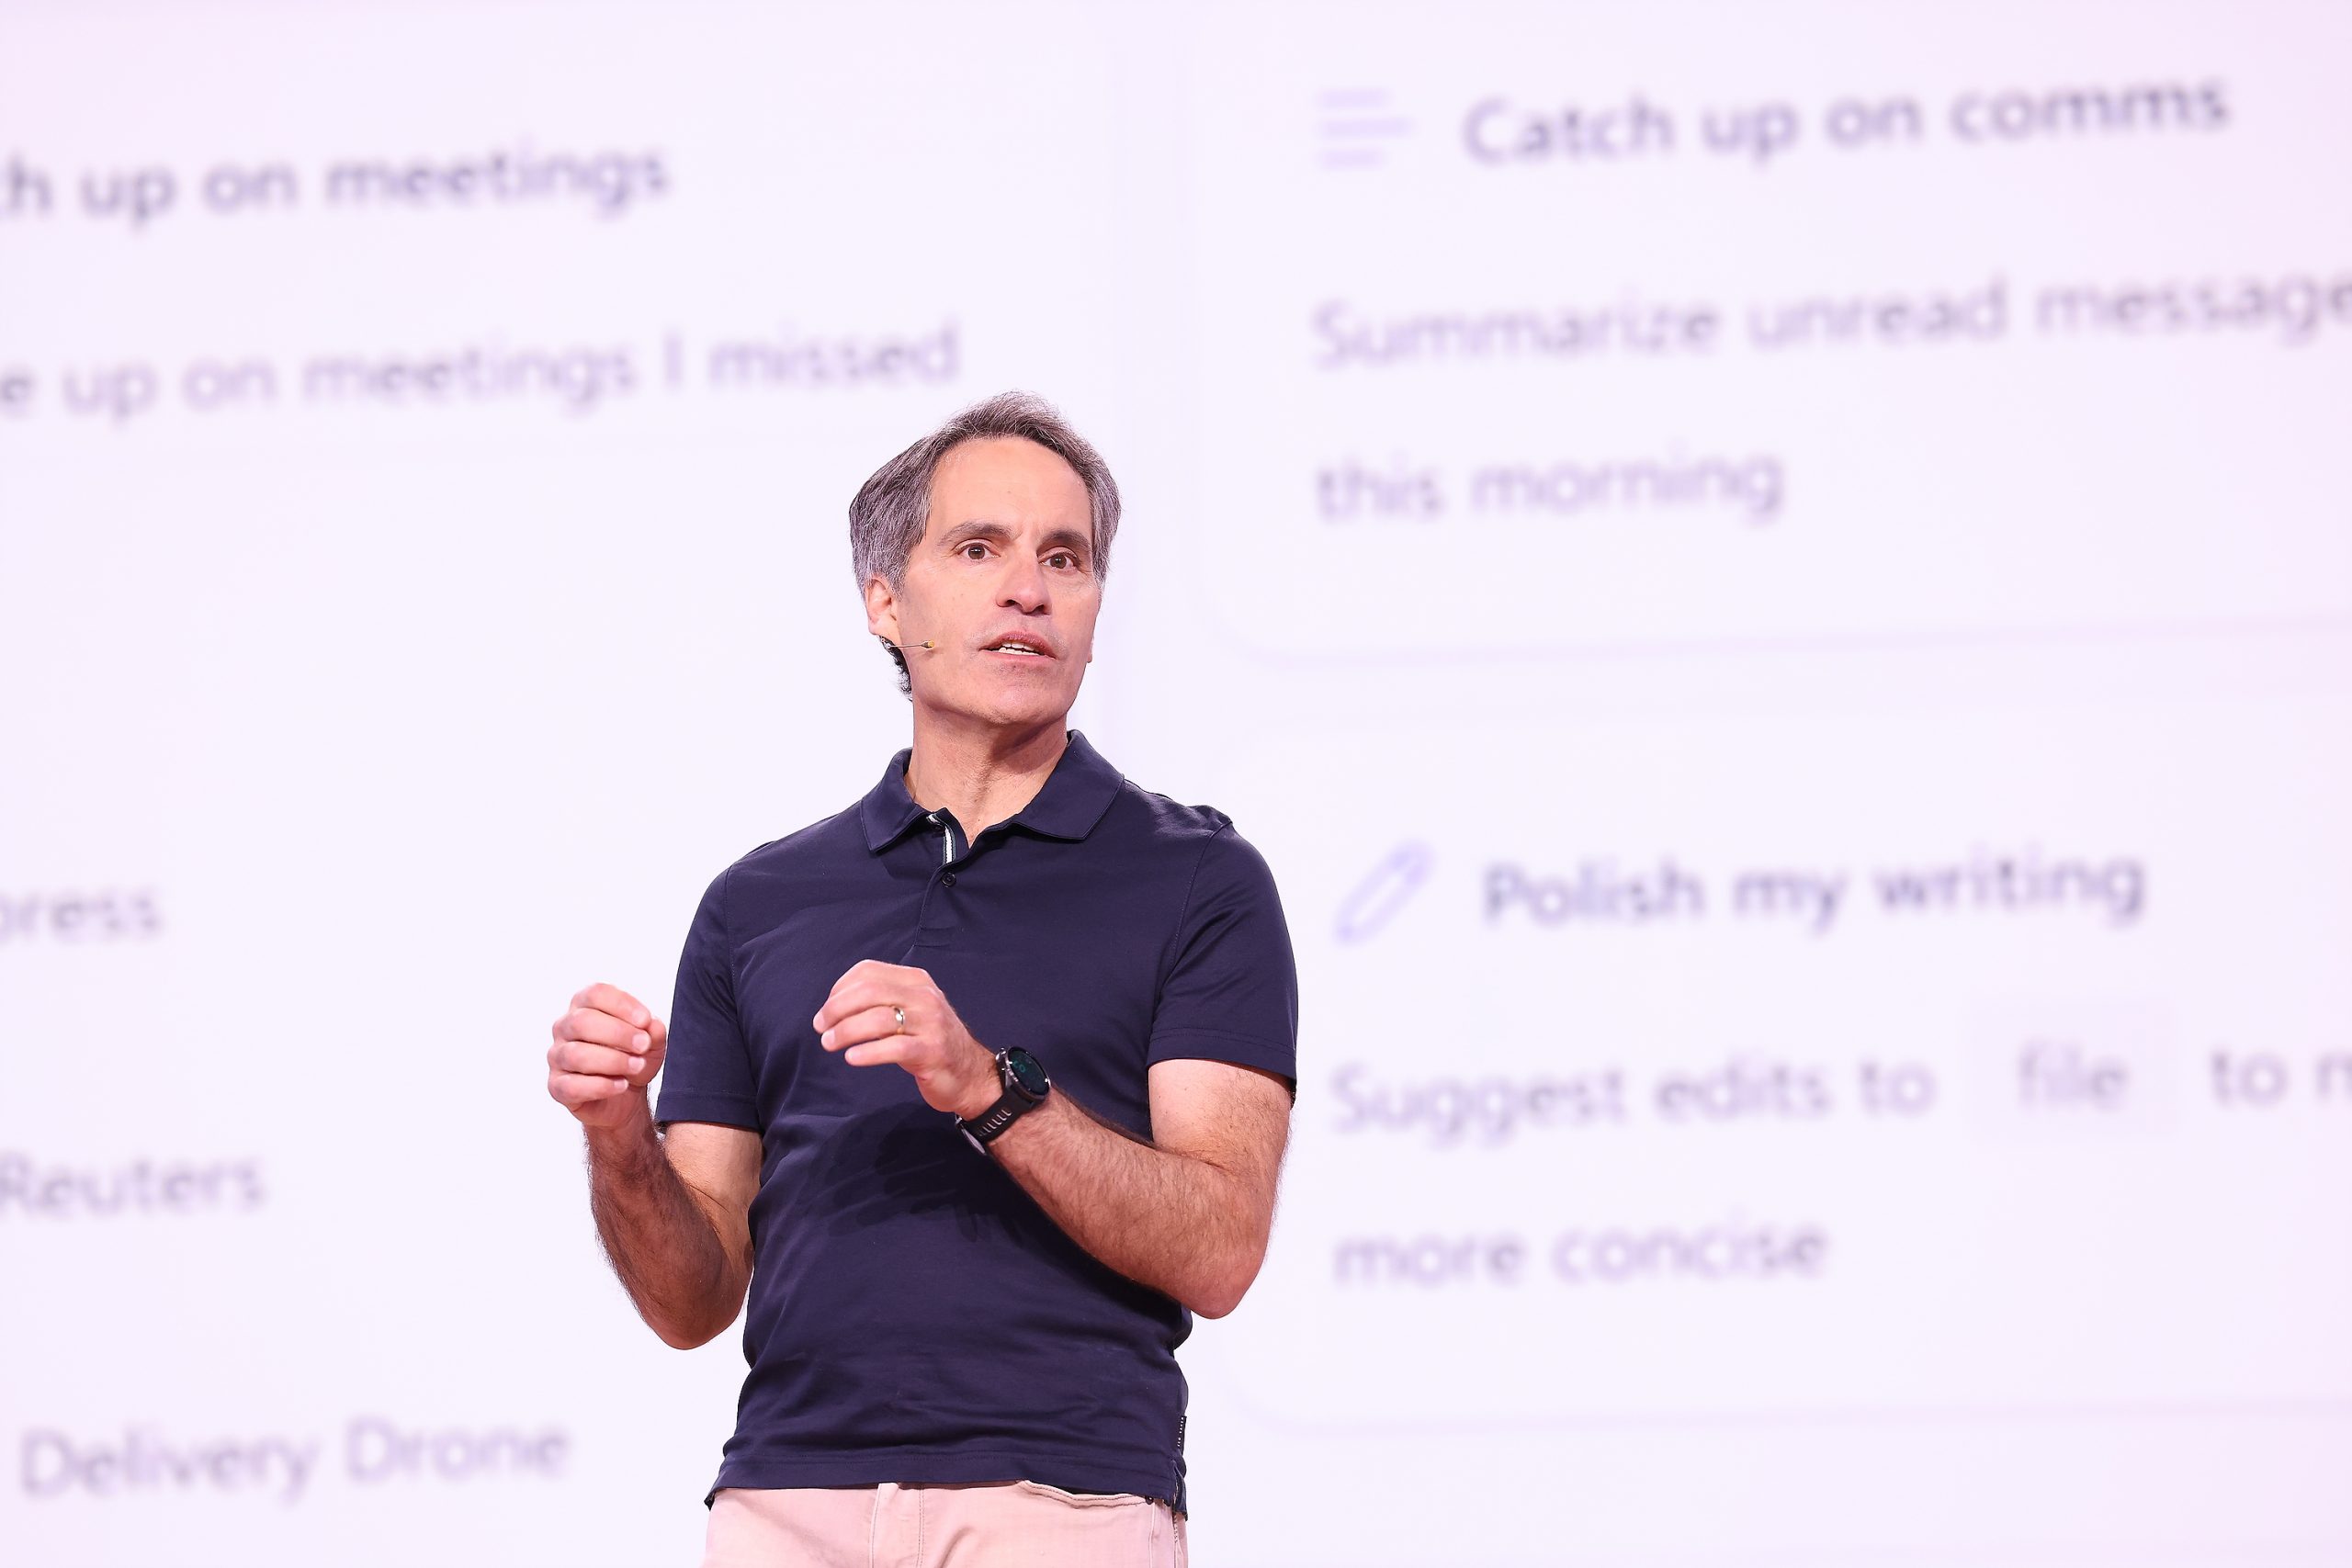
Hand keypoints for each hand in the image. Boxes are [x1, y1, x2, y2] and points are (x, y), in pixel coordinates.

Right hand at [548, 982, 666, 1130]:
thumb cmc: (632, 1057)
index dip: (621, 1004)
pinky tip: (621, 1085)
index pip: (595, 993)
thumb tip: (651, 1025)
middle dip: (618, 1033)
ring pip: (577, 1054)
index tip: (645, 1020)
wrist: (625, 1096)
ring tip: (637, 1066)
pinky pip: (572, 1086)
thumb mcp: (652, 1042)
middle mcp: (565, 1028)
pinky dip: (602, 1086)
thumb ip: (653, 1030)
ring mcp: (557, 1057)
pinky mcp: (557, 1086)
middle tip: (643, 1045)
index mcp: (585, 1006)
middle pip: (582, 1021)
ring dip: (613, 1060)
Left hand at [814, 960, 998, 1119]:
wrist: (969, 1073)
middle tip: (822, 1028)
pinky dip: (868, 1052)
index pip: (868, 971)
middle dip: (837, 1009)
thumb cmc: (929, 1041)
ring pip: (878, 1018)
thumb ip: (880, 1001)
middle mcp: (924, 996)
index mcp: (915, 980)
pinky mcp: (932, 1051)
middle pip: (870, 991)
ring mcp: (931, 1023)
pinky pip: (893, 1047)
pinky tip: (852, 1058)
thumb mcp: (910, 1011)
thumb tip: (833, 1007)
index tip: (826, 1013)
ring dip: (846, 1031)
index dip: (839, 990)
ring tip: (830, 1044)